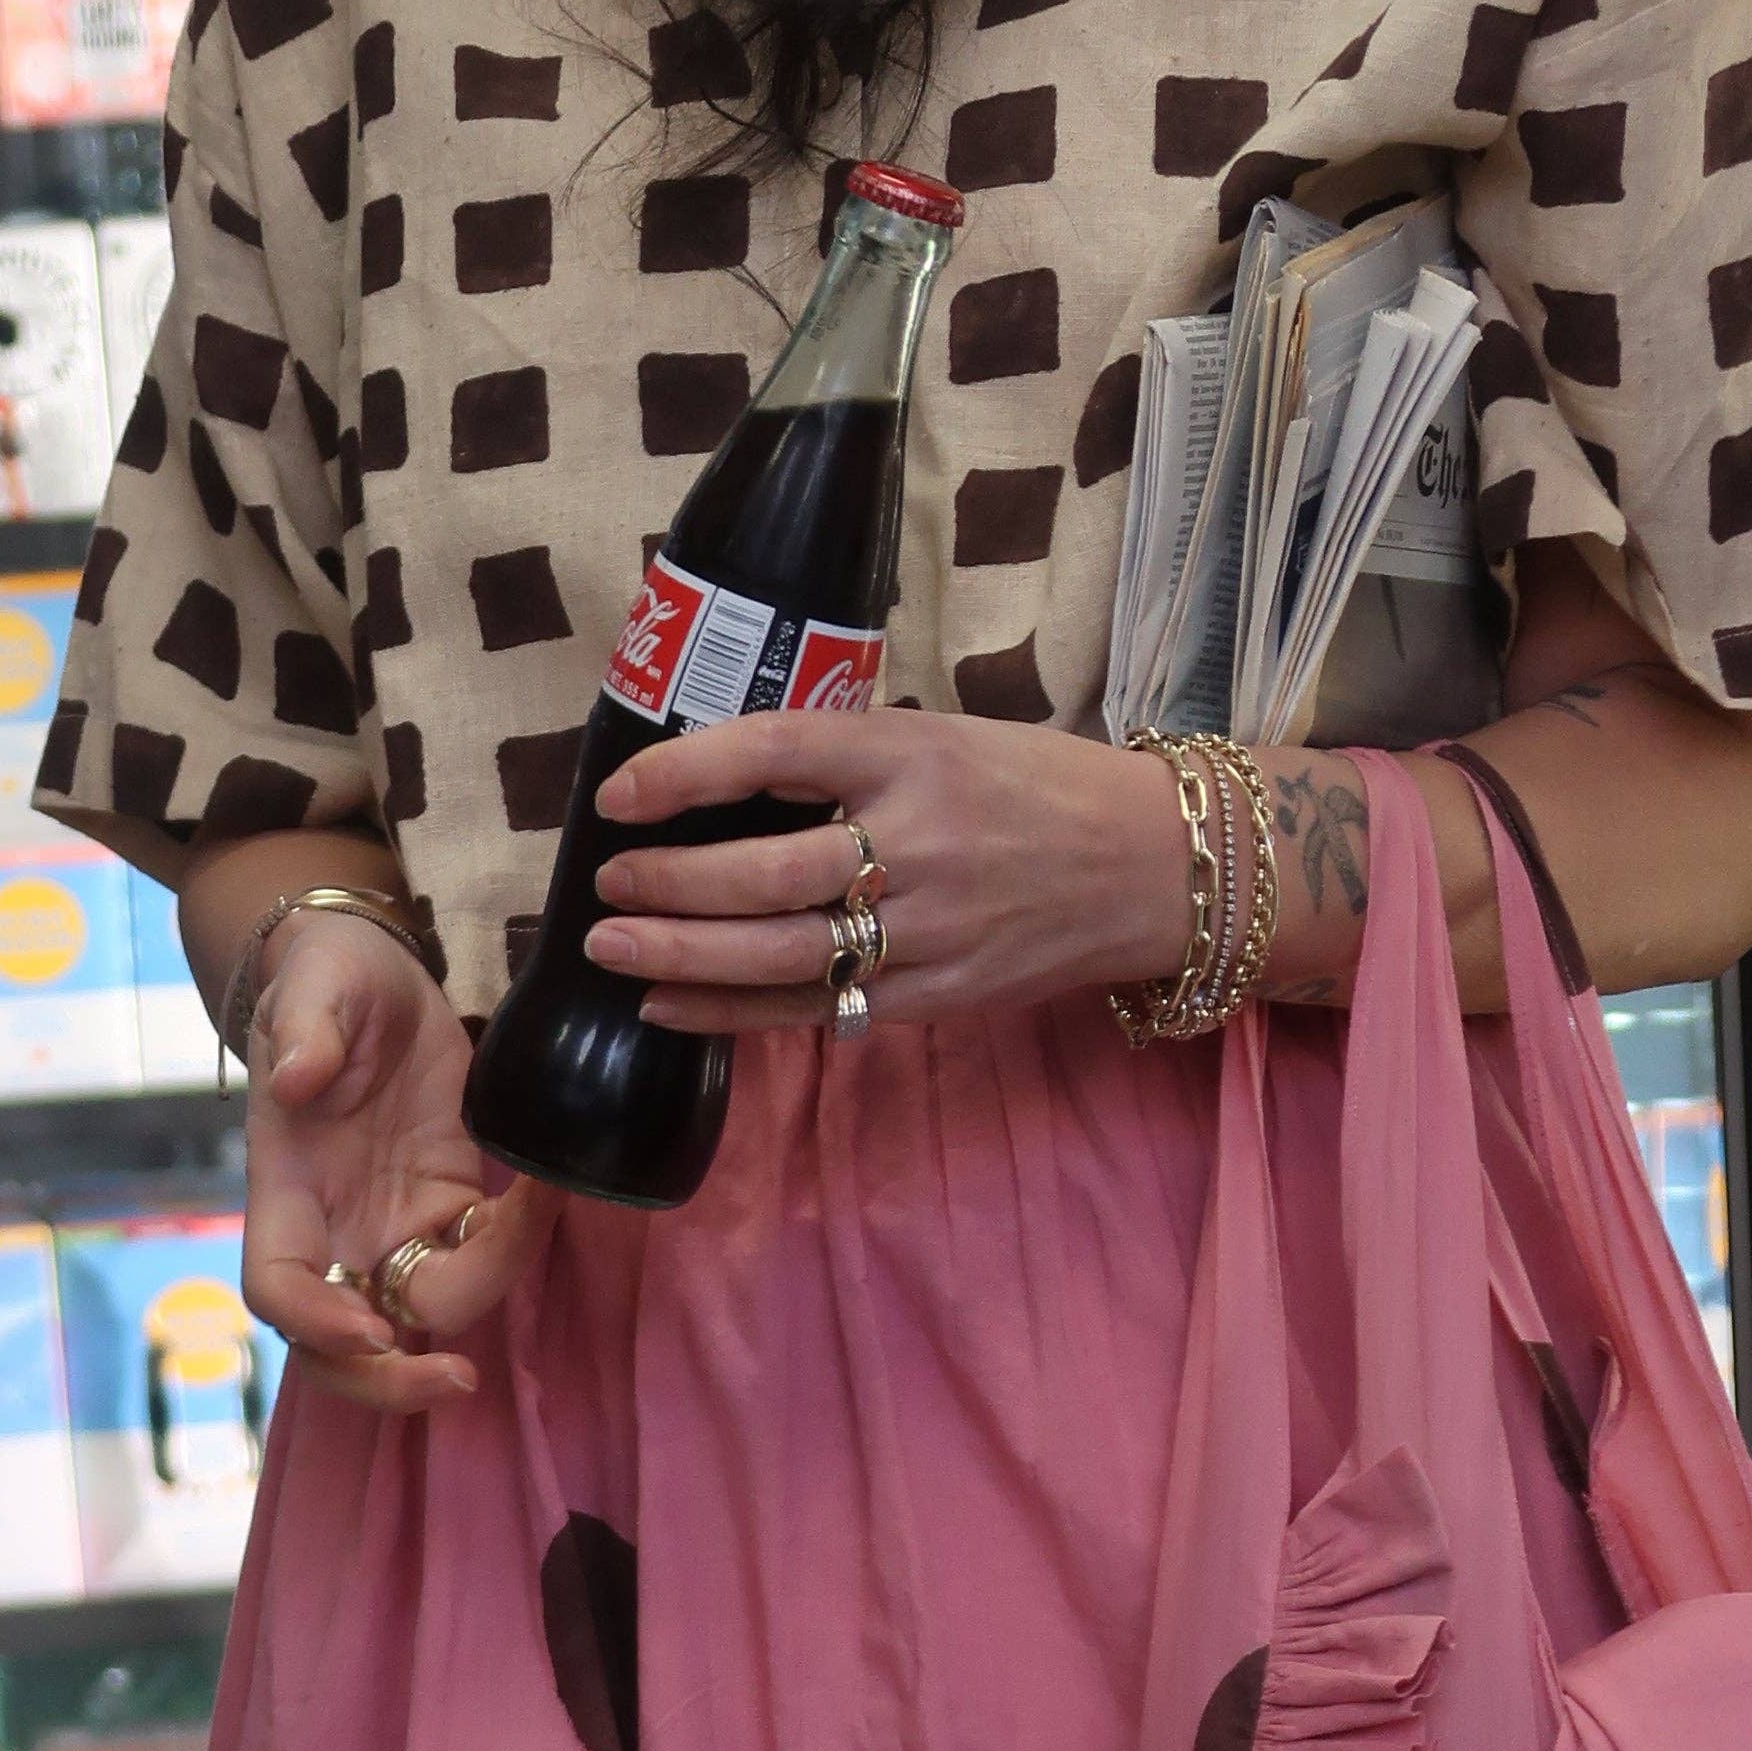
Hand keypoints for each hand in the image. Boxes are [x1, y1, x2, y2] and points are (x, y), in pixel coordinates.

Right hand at [241, 911, 555, 1409]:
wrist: (370, 971)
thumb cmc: (325, 976)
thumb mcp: (312, 981)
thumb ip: (304, 1027)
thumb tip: (299, 1080)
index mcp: (285, 1190)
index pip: (278, 1287)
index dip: (315, 1322)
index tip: (369, 1328)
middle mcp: (335, 1230)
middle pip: (343, 1349)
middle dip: (392, 1382)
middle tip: (457, 1379)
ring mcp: (391, 1227)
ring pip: (420, 1318)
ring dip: (475, 1311)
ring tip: (532, 1218)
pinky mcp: (448, 1207)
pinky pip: (480, 1257)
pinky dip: (518, 1245)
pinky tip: (550, 1191)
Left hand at [584, 710, 1195, 1032]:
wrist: (1146, 868)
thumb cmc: (1033, 789)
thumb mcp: (946, 738)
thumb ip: (847, 761)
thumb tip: (723, 781)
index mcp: (917, 754)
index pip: (778, 752)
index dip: (688, 775)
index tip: (621, 795)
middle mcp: (920, 842)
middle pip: (769, 872)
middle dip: (671, 884)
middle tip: (604, 886)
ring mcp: (928, 929)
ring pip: (783, 952)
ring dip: (684, 956)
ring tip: (612, 950)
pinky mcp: (934, 994)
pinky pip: (816, 1008)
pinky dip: (733, 1013)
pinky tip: (669, 1008)